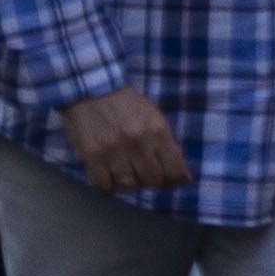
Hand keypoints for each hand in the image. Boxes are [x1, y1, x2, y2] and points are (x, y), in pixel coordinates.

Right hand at [57, 87, 190, 196]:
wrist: (92, 88)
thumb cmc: (127, 104)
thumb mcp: (154, 117)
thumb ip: (167, 144)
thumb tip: (182, 177)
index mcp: (157, 131)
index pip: (174, 171)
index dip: (174, 181)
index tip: (169, 181)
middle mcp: (137, 142)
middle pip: (152, 181)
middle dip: (150, 181)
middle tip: (143, 174)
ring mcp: (114, 150)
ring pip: (128, 186)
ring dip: (128, 184)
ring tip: (125, 174)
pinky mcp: (92, 156)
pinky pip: (104, 186)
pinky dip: (108, 185)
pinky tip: (108, 175)